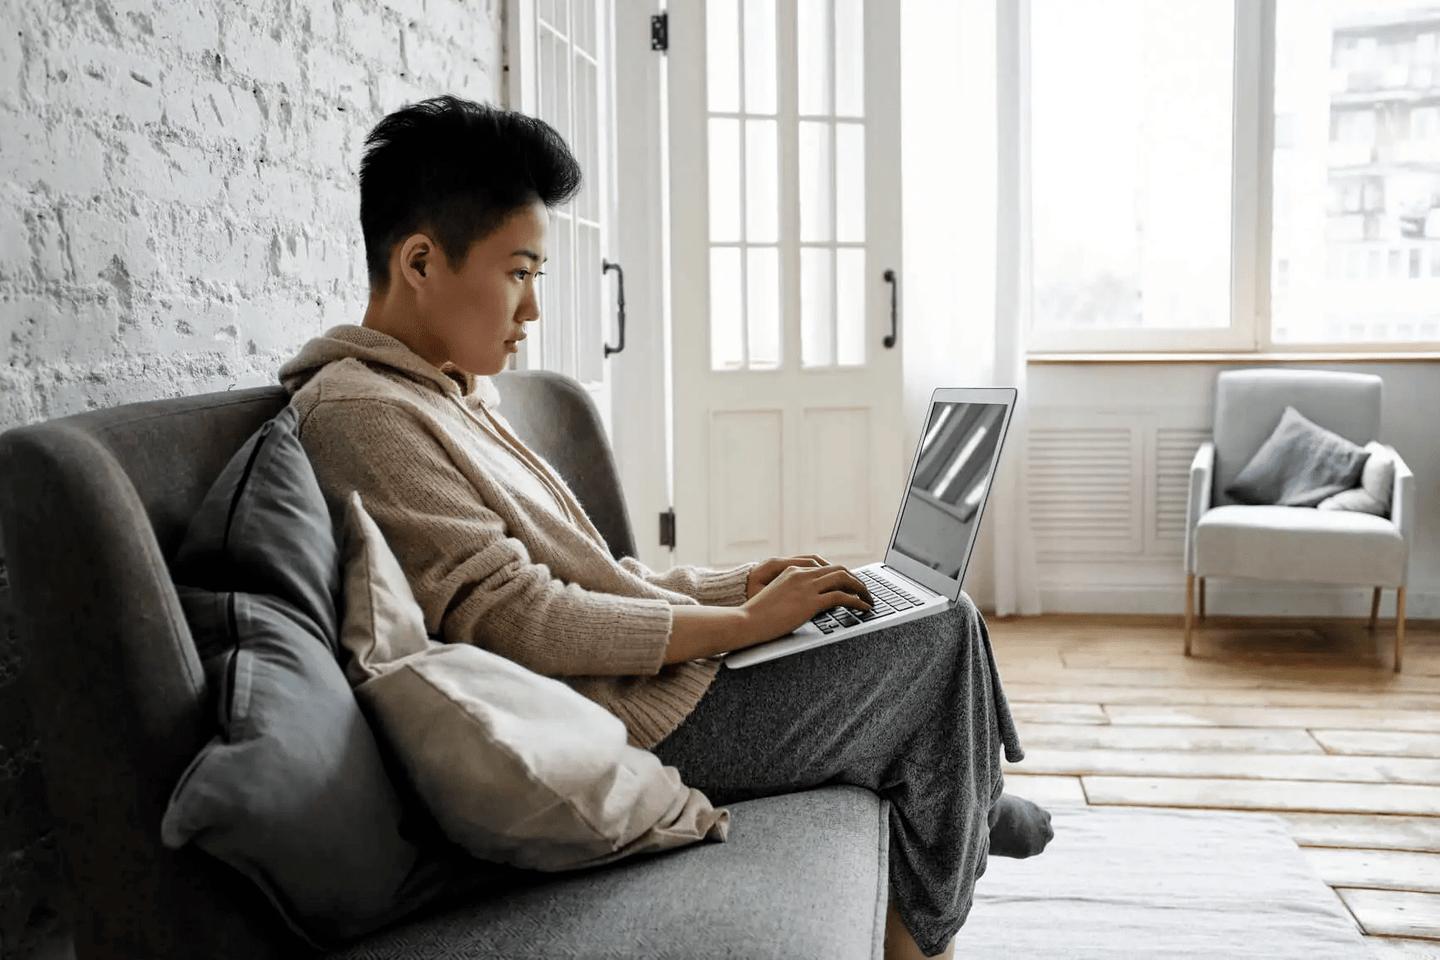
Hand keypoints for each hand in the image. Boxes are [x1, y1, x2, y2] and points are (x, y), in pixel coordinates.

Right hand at [738, 563, 872, 645]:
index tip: (851, 587)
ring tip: (869, 599)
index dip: (843, 577)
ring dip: (860, 588)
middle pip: (839, 570)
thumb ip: (794, 596)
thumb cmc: (757, 616)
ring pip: (844, 579)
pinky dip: (856, 601)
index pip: (826, 568)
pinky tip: (863, 608)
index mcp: (793, 571)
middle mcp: (801, 574)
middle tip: (865, 592)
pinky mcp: (810, 602)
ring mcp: (806, 586)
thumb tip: (811, 606)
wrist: (745, 621)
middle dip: (856, 580)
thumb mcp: (777, 598)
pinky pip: (841, 597)